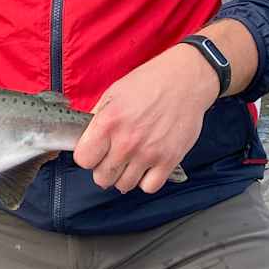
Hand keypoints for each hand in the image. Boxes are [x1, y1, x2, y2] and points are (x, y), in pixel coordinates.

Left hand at [73, 46, 218, 193]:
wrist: (185, 81)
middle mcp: (127, 141)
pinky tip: (146, 167)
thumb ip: (97, 119)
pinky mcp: (169, 160)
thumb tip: (86, 139)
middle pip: (102, 177)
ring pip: (124, 185)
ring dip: (124, 176)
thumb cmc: (149, 83)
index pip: (83, 160)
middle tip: (112, 157)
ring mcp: (148, 153)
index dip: (87, 156)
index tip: (94, 151)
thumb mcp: (113, 93)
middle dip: (104, 169)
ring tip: (130, 161)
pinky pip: (149, 187)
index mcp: (108, 122)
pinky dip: (146, 181)